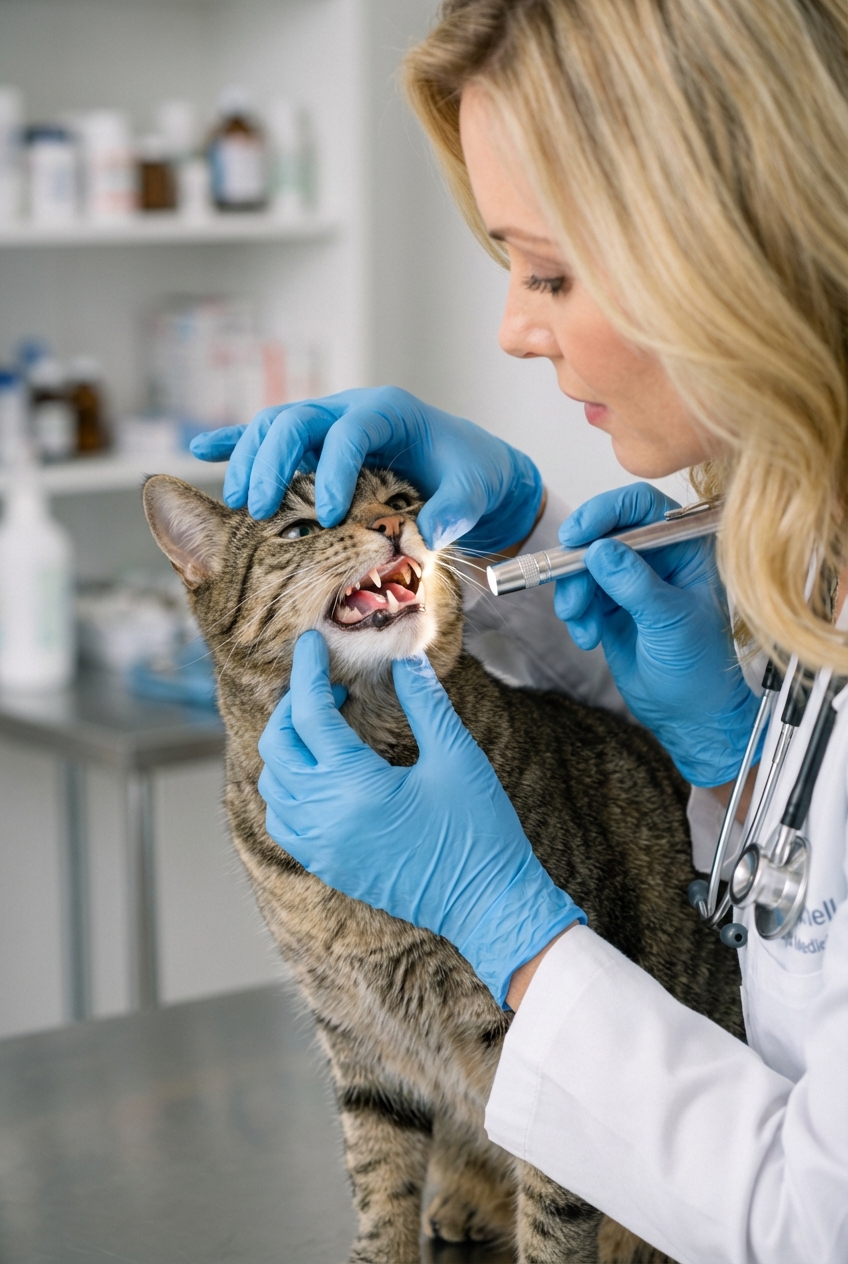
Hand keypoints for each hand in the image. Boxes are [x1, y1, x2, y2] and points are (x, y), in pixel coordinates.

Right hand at [190, 386, 541, 553]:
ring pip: (275, 425)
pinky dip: (235, 441)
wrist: (465, 465)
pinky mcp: (314, 444)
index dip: (335, 471)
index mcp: (390, 413)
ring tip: (239, 503)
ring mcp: (328, 423)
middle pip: (297, 420)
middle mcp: (351, 410)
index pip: (351, 432)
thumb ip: (453, 511)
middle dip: (274, 461)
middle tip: (261, 509)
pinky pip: (268, 436)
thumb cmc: (469, 475)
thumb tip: (425, 536)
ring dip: (250, 459)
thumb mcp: (472, 492)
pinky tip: (201, 449)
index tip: (329, 517)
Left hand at [257, 631, 584, 1004]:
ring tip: (324, 723)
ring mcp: (321, 846)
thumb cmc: (478, 834)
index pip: (310, 714)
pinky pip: (283, 819)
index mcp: (353, 786)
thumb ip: (425, 704)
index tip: (310, 642)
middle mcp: (324, 817)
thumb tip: (404, 662)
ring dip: (287, 746)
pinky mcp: (327, 866)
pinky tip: (320, 772)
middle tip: (325, 683)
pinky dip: (287, 786)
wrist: (486, 905)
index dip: (307, 671)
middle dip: (293, 705)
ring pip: (273, 784)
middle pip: (278, 745)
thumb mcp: (457, 758)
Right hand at [553, 483, 757, 786]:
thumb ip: (635, 583)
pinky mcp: (609, 604)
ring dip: (575, 592)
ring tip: (583, 623)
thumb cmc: (699, 670)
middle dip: (581, 559)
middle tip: (564, 575)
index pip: (644, 508)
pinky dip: (576, 612)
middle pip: (605, 532)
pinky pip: (578, 593)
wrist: (688, 715)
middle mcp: (658, 558)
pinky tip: (588, 636)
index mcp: (687, 548)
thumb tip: (600, 550)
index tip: (579, 533)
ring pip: (584, 564)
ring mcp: (631, 580)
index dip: (608, 512)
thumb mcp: (670, 622)